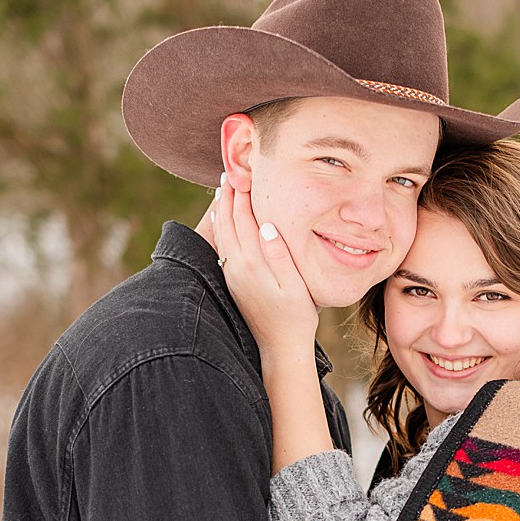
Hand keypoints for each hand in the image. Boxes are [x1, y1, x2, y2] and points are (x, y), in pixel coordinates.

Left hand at [210, 172, 320, 359]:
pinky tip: (224, 221)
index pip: (244, 219)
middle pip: (228, 222)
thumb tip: (266, 225)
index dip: (243, 194)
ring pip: (222, 234)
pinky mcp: (233, 282)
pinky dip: (222, 227)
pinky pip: (223, 246)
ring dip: (223, 209)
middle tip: (231, 171)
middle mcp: (237, 267)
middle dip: (229, 196)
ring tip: (224, 189)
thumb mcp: (296, 287)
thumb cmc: (297, 318)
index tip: (245, 171)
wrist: (280, 349)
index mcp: (253, 264)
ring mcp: (232, 275)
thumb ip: (280, 255)